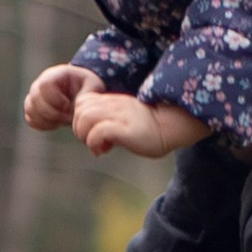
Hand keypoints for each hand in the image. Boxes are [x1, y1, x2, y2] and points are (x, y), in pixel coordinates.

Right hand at [24, 63, 91, 132]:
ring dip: (47, 120)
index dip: (55, 99)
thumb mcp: (92, 86)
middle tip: (68, 117)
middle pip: (35, 99)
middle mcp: (40, 84)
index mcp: (54, 75)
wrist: (80, 91)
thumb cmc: (87, 86)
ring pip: (30, 110)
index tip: (69, 106)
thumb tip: (75, 107)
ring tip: (63, 120)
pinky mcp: (33, 109)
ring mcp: (34, 97)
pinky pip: (31, 120)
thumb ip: (86, 95)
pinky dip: (43, 125)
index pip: (45, 85)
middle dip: (53, 113)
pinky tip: (56, 123)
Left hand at [73, 93, 208, 160]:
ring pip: (84, 118)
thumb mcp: (124, 120)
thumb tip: (93, 138)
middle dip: (80, 129)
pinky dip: (95, 143)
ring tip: (98, 146)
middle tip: (93, 142)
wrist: (171, 127)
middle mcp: (113, 105)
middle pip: (79, 109)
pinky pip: (97, 132)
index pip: (82, 102)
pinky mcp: (124, 128)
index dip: (80, 119)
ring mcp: (118, 115)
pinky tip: (105, 150)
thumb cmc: (149, 129)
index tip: (92, 133)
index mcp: (112, 101)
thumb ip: (108, 122)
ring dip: (85, 136)